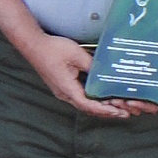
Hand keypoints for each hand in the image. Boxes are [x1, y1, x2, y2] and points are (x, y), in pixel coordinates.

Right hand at [24, 33, 149, 118]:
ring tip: (117, 107)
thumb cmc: (53, 49)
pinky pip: (80, 97)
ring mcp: (62, 91)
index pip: (89, 105)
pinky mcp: (62, 86)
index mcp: (68, 89)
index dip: (106, 110)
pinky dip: (92, 99)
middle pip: (88, 108)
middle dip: (107, 112)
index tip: (120, 111)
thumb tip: (106, 73)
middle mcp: (64, 94)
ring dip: (100, 106)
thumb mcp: (77, 55)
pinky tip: (101, 96)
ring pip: (84, 104)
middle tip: (125, 112)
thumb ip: (93, 65)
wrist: (33, 45)